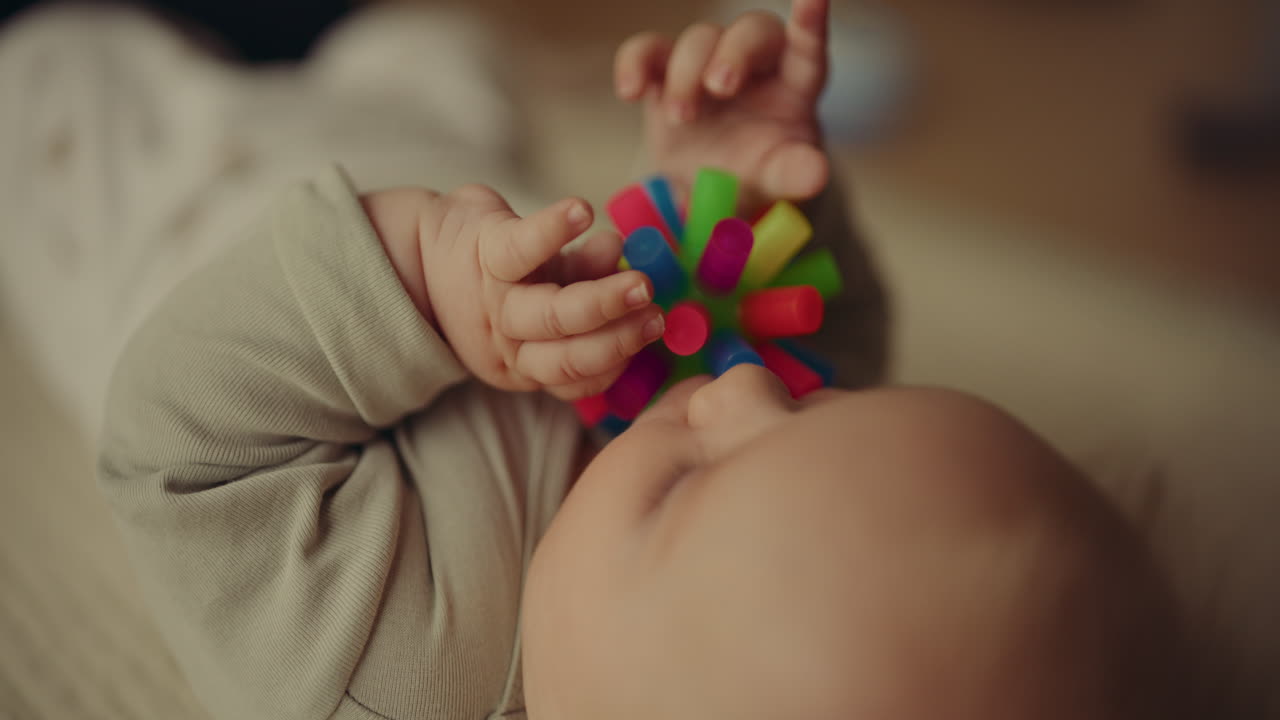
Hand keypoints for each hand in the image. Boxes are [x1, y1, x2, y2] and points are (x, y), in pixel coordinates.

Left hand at [364, 185, 663, 400]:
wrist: (421, 252)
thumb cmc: (500, 274)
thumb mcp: (541, 295)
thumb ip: (585, 282)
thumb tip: (625, 258)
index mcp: (527, 362)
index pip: (577, 377)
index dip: (617, 360)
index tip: (654, 331)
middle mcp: (509, 342)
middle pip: (567, 356)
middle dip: (618, 339)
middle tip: (656, 315)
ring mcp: (496, 301)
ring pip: (550, 315)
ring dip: (602, 301)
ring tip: (641, 281)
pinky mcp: (485, 253)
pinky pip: (521, 247)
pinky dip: (553, 229)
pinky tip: (583, 212)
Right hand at [614, 0, 830, 209]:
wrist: (708, 188)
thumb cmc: (755, 173)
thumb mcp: (778, 178)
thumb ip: (796, 174)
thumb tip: (816, 176)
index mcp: (796, 84)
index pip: (809, 46)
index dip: (811, 22)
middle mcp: (755, 63)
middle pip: (751, 30)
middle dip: (733, 53)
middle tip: (719, 87)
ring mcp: (708, 63)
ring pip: (699, 38)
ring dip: (686, 75)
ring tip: (682, 118)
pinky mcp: (665, 74)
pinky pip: (647, 50)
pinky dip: (634, 63)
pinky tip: (630, 91)